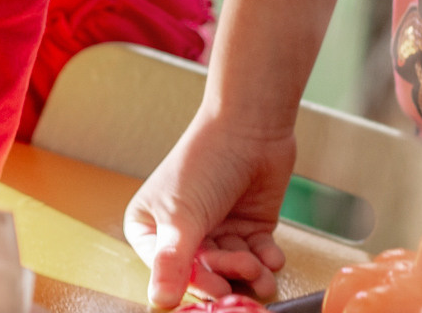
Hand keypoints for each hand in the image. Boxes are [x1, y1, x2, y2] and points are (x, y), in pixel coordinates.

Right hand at [124, 106, 295, 307]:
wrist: (250, 127)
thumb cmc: (205, 159)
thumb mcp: (181, 214)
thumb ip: (173, 261)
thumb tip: (159, 301)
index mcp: (151, 228)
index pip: (169, 273)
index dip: (194, 283)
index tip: (216, 288)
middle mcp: (183, 234)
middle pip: (204, 276)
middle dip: (226, 275)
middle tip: (242, 267)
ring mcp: (218, 232)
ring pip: (233, 272)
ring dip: (249, 272)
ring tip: (258, 264)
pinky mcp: (249, 229)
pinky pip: (257, 259)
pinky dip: (266, 261)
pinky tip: (270, 254)